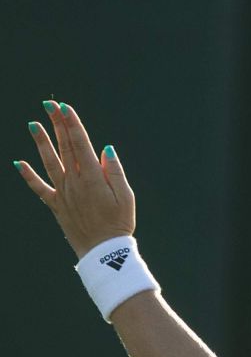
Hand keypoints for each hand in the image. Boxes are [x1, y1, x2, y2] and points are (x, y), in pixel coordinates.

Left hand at [15, 101, 135, 258]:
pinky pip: (39, 188)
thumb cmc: (120, 223)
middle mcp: (74, 182)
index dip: (72, 124)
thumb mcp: (126, 196)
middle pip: (65, 148)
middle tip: (49, 105)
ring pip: (50, 162)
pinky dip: (28, 175)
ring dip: (41, 143)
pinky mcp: (56, 205)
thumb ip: (115, 171)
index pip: (81, 144)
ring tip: (33, 124)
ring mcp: (63, 193)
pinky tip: (18, 163)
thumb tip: (105, 149)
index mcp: (93, 178)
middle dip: (58, 124)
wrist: (103, 252)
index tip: (65, 107)